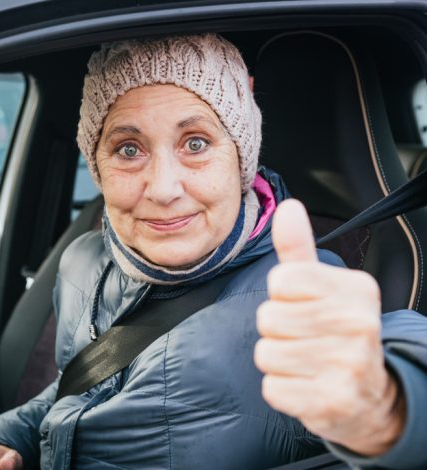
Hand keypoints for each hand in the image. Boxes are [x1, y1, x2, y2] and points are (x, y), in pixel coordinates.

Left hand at [254, 199, 404, 454]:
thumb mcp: (321, 287)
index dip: (282, 295)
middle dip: (277, 330)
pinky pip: (272, 388)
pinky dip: (282, 391)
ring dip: (277, 361)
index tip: (305, 306)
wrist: (368, 396)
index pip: (281, 279)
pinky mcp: (332, 402)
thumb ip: (298, 249)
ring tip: (306, 363)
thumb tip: (288, 207)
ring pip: (265, 353)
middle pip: (268, 317)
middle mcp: (359, 324)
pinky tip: (308, 387)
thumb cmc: (334, 332)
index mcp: (356, 289)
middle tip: (306, 339)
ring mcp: (348, 365)